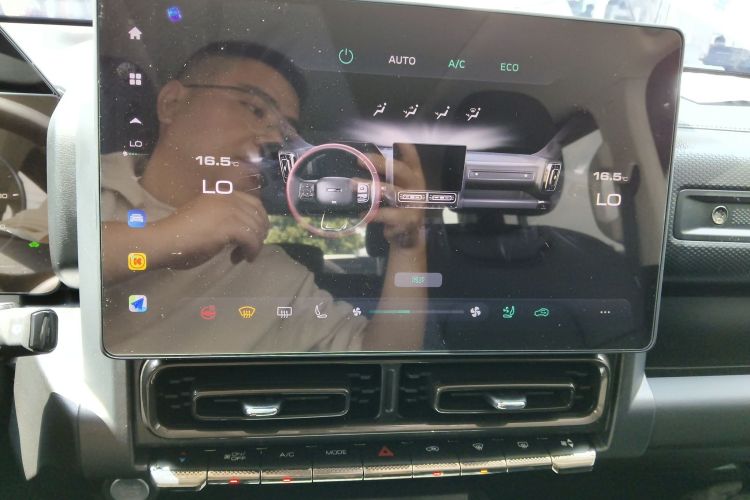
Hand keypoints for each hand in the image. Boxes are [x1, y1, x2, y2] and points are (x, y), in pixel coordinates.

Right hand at [153, 192, 268, 268]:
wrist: (164, 240)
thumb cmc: (179, 234)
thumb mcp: (205, 218)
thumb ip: (223, 219)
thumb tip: (241, 231)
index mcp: (222, 194)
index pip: (254, 204)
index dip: (258, 221)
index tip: (252, 237)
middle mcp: (228, 198)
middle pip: (259, 215)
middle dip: (258, 234)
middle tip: (249, 248)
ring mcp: (230, 210)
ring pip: (257, 229)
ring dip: (254, 245)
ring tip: (241, 256)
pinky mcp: (230, 226)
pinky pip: (252, 239)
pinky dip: (251, 251)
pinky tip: (241, 259)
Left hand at [367, 144, 425, 248]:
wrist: (408, 236)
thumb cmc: (399, 207)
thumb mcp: (397, 189)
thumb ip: (386, 176)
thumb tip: (362, 159)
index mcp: (414, 175)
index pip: (412, 156)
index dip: (404, 146)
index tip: (393, 136)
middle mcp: (416, 186)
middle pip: (399, 170)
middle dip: (379, 163)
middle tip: (360, 160)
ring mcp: (414, 203)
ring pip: (390, 191)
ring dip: (370, 187)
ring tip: (353, 184)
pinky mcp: (408, 219)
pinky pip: (387, 214)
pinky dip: (373, 214)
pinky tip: (363, 214)